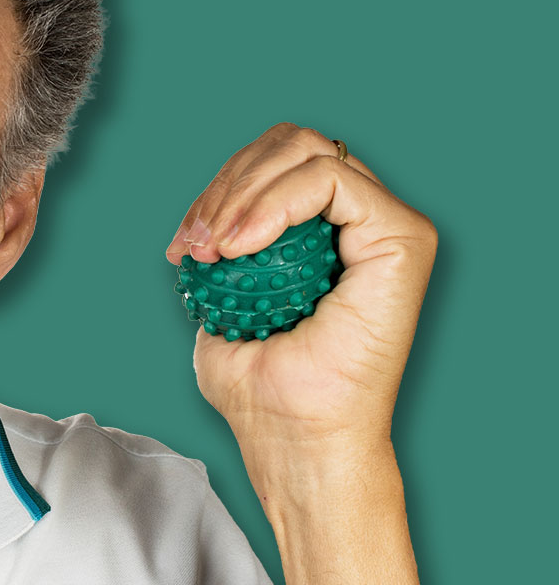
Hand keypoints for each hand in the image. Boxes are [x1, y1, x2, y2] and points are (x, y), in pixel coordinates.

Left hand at [164, 122, 437, 483]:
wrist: (294, 439)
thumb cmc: (262, 389)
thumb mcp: (224, 305)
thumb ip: (223, 253)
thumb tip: (202, 225)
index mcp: (323, 233)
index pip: (271, 166)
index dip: (220, 189)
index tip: (183, 246)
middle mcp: (359, 222)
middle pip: (288, 145)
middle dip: (227, 183)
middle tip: (196, 241)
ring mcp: (385, 226)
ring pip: (306, 151)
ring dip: (241, 191)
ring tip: (213, 247)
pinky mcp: (401, 238)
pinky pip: (328, 180)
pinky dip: (274, 201)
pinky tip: (240, 245)